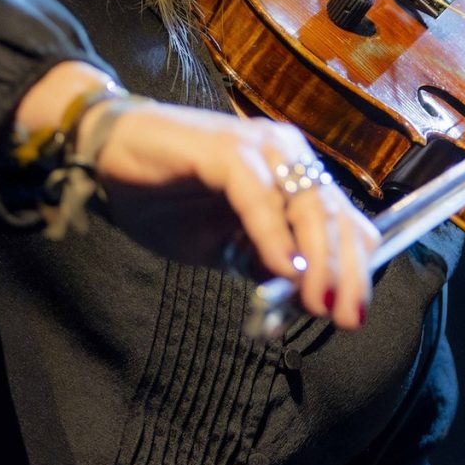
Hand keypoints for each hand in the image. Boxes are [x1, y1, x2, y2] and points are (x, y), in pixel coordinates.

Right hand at [15, 63, 378, 327]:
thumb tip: (302, 299)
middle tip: (343, 316)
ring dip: (319, 258)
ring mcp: (259, 147)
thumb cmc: (165, 198)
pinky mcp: (226, 148)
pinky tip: (283, 269)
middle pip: (336, 215)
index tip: (352, 315)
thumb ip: (261, 263)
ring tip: (317, 301)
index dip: (357, 269)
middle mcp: (287, 155)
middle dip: (346, 272)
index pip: (345, 221)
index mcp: (294, 175)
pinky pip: (260, 195)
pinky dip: (274, 234)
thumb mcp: (222, 247)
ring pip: (308, 203)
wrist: (107, 154)